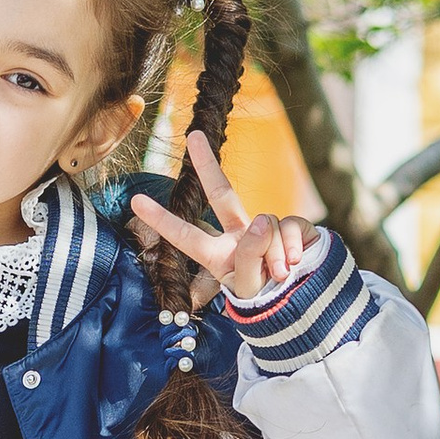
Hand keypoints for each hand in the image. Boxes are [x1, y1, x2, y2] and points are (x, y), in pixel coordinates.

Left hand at [131, 134, 308, 309]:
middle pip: (222, 194)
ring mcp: (266, 228)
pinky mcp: (293, 226)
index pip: (185, 236)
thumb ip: (249, 257)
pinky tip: (296, 263)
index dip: (161, 219)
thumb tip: (261, 220)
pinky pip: (290, 226)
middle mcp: (238, 236)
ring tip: (279, 276)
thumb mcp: (248, 288)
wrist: (303, 303)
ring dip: (273, 253)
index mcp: (217, 255)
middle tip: (194, 135)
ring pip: (265, 224)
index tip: (136, 201)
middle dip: (208, 164)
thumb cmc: (267, 300)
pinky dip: (292, 247)